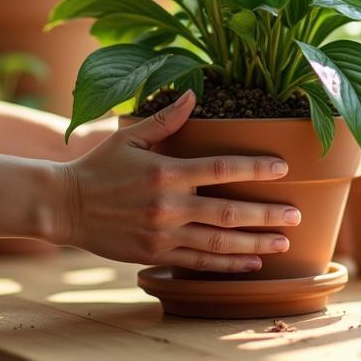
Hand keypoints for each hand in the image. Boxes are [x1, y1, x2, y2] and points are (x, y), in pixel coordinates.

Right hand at [52, 90, 300, 271]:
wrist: (65, 206)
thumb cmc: (99, 166)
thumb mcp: (130, 137)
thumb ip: (165, 121)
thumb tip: (192, 95)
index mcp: (167, 172)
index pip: (221, 169)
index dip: (255, 169)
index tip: (283, 169)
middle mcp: (169, 206)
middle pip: (229, 212)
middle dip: (267, 215)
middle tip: (296, 215)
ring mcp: (163, 235)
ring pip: (218, 243)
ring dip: (255, 245)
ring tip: (284, 245)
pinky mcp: (155, 256)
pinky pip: (198, 263)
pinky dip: (226, 266)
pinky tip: (250, 265)